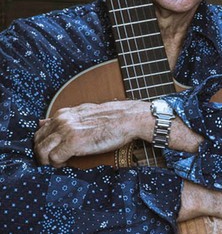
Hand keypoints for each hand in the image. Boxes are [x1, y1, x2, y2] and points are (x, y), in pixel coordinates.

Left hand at [34, 100, 150, 166]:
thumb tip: (42, 122)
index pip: (40, 131)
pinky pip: (54, 158)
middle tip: (52, 160)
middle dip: (41, 153)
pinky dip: (58, 164)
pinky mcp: (74, 143)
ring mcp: (66, 131)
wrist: (128, 118)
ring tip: (58, 163)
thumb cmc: (112, 118)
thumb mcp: (84, 112)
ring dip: (46, 161)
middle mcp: (62, 121)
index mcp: (63, 114)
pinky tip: (67, 163)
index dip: (44, 143)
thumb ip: (64, 118)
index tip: (51, 151)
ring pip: (41, 151)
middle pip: (38, 141)